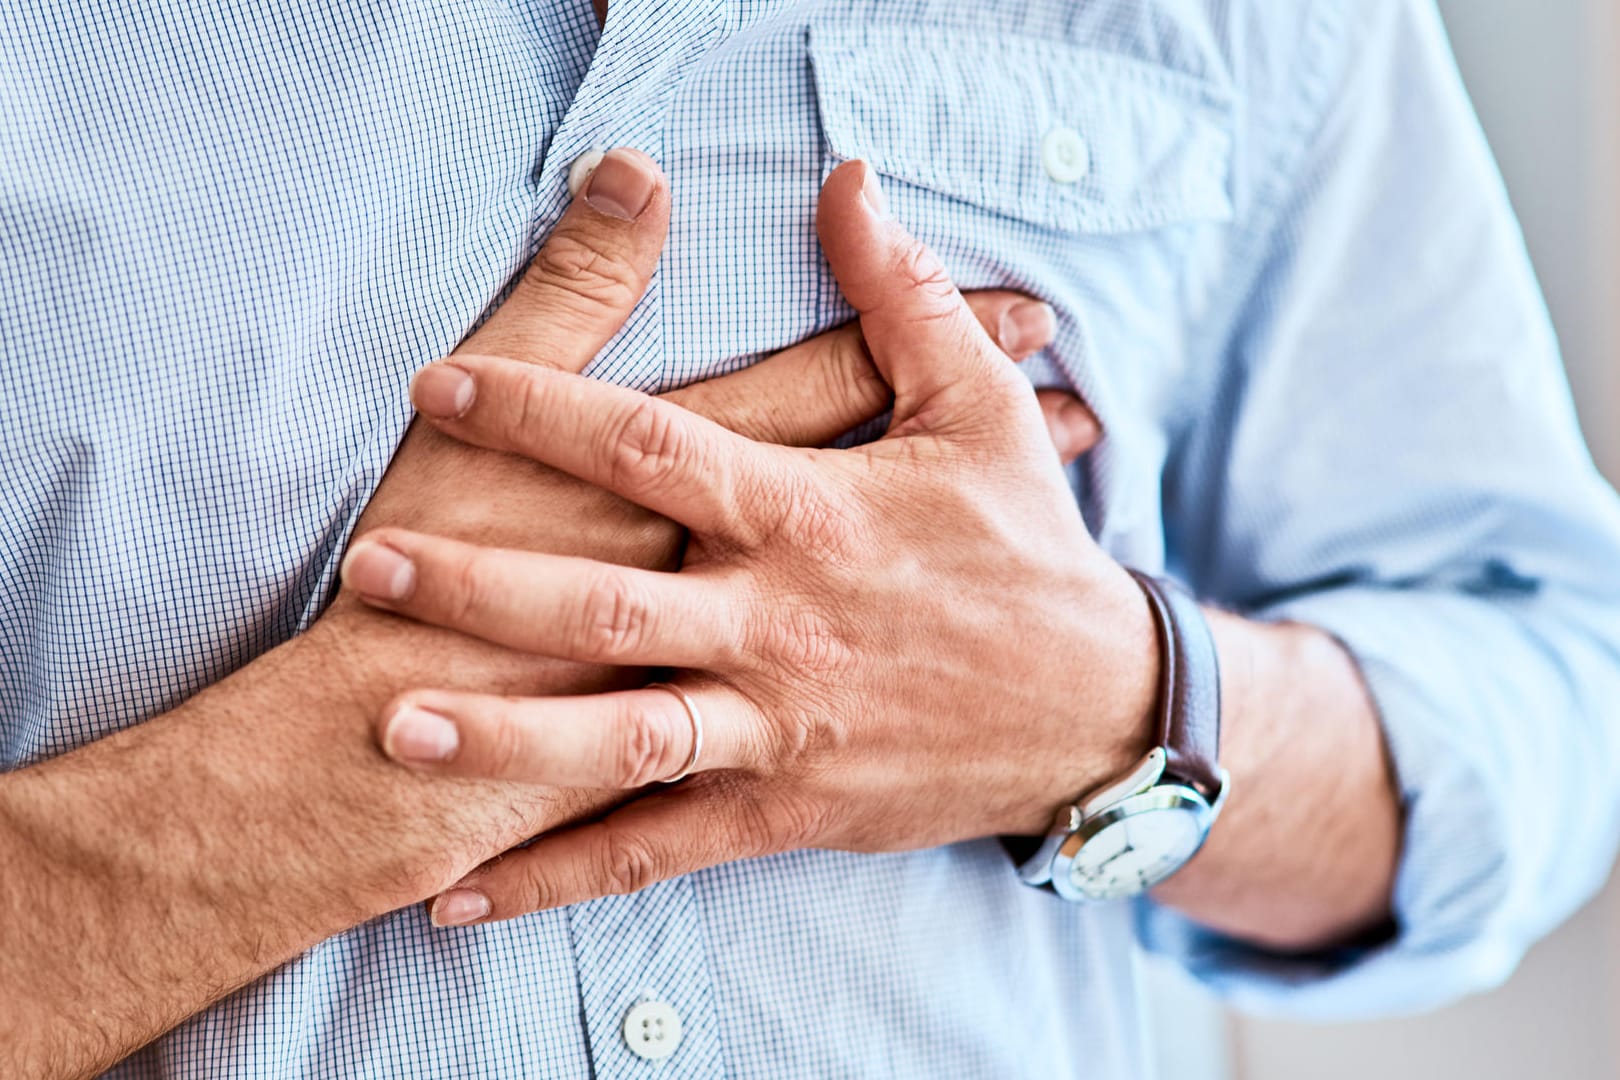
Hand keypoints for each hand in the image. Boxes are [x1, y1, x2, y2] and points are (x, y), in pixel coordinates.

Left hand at [342, 161, 1144, 922]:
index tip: (443, 384)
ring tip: (394, 727)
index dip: (542, 410)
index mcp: (812, 513)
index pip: (655, 448)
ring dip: (506, 736)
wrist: (1095, 709)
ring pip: (624, 737)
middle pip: (610, 601)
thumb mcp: (982, 409)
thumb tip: (850, 179)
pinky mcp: (785, 807)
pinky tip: (464, 894)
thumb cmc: (1026, 551)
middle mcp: (781, 622)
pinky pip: (658, 847)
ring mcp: (779, 724)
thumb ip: (902, 296)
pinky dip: (561, 874)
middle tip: (372, 563)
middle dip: (483, 583)